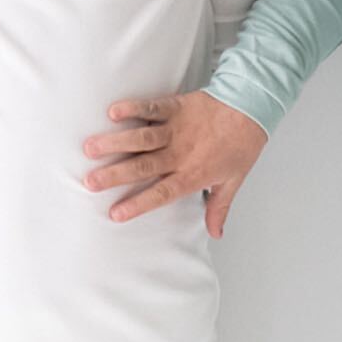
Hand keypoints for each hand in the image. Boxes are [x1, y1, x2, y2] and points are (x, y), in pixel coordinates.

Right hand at [81, 91, 268, 235]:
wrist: (252, 108)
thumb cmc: (241, 146)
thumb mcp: (232, 181)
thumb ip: (218, 208)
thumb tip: (216, 234)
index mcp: (192, 174)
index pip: (161, 193)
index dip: (138, 204)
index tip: (115, 214)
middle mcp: (180, 153)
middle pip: (143, 166)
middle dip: (114, 175)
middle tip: (90, 181)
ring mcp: (177, 129)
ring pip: (142, 138)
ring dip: (115, 143)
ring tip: (90, 148)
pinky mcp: (176, 107)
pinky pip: (152, 107)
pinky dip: (134, 108)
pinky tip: (114, 112)